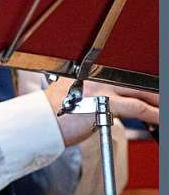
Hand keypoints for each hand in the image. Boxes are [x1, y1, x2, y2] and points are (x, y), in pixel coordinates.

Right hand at [45, 77, 159, 146]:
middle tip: (159, 99)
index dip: (134, 86)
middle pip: (132, 82)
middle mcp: (95, 77)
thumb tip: (103, 105)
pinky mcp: (106, 104)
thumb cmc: (49, 115)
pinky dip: (153, 115)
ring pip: (140, 94)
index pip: (118, 77)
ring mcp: (102, 89)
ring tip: (163, 112)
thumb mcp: (68, 97)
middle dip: (151, 93)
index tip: (144, 92)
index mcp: (85, 73)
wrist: (39, 122)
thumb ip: (88, 96)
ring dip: (156, 104)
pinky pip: (138, 108)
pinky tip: (158, 118)